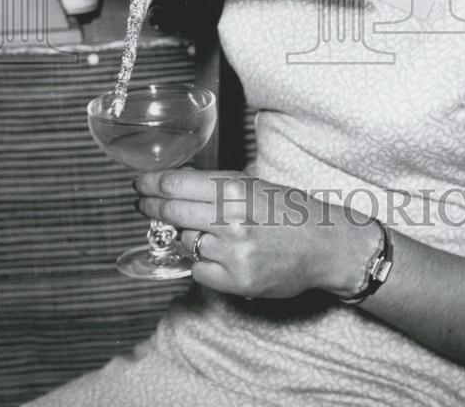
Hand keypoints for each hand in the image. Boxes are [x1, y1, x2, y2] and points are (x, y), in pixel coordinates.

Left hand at [134, 168, 378, 299]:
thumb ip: (218, 187)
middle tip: (143, 204)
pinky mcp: (235, 280)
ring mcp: (232, 251)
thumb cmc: (291, 211)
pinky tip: (218, 255)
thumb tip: (177, 185)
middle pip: (172, 213)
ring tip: (205, 232)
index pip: (178, 185)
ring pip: (185, 242)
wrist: (325, 245)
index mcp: (236, 189)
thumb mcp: (255, 186)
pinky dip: (203, 263)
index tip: (140, 185)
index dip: (152, 184)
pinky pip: (199, 270)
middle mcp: (230, 218)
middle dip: (153, 208)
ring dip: (187, 236)